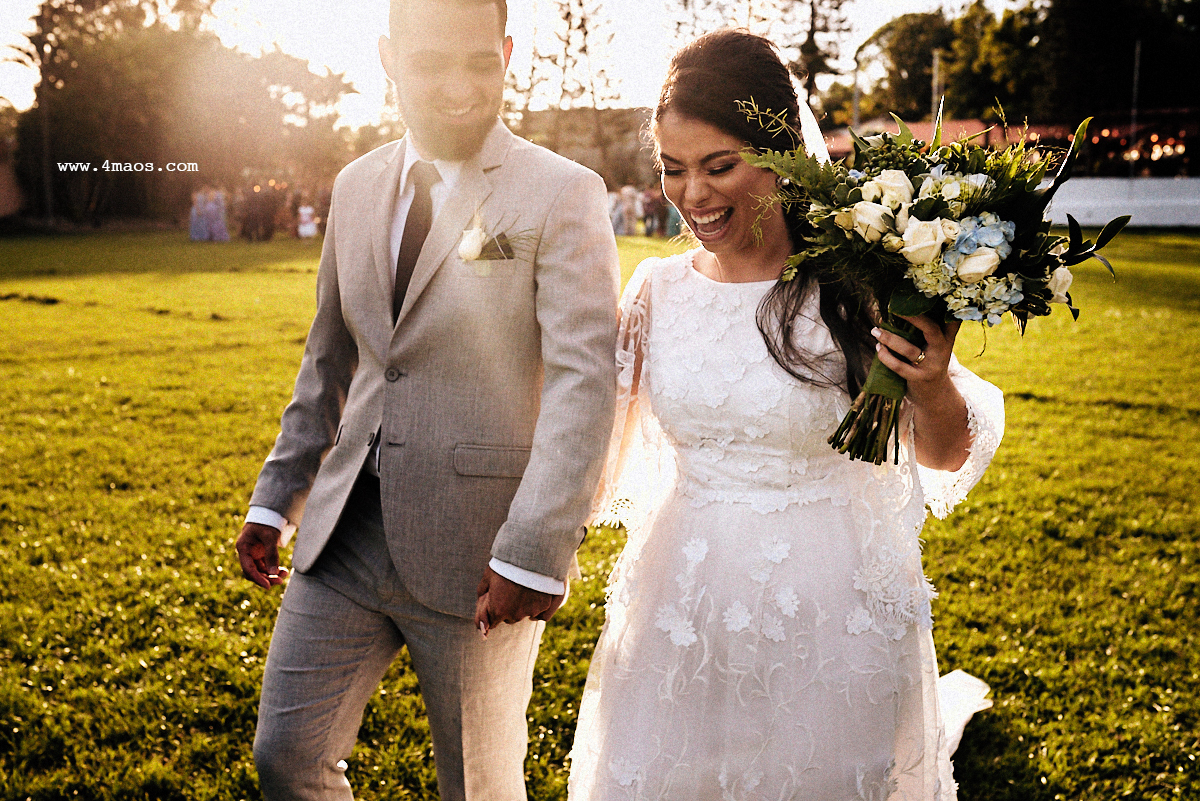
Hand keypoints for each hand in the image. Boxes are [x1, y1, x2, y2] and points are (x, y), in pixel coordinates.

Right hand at [236, 522, 288, 589]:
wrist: (268, 514)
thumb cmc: (266, 522)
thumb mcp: (270, 536)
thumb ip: (271, 554)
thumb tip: (273, 572)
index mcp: (243, 547)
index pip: (248, 568)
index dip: (257, 579)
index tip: (267, 586)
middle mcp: (246, 553)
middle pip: (253, 572)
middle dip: (266, 578)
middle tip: (280, 581)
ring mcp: (253, 554)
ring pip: (260, 571)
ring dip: (271, 575)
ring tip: (284, 575)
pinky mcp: (260, 555)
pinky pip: (265, 566)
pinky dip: (273, 570)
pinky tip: (283, 572)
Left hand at [474, 566, 563, 636]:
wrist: (530, 553)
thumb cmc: (505, 564)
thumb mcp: (488, 578)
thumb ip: (482, 600)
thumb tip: (481, 622)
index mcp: (498, 610)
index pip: (492, 622)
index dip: (492, 610)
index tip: (496, 599)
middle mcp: (514, 615)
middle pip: (508, 618)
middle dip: (507, 608)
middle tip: (509, 589)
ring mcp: (531, 611)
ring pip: (524, 615)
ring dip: (521, 606)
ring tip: (522, 587)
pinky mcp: (544, 605)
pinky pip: (539, 614)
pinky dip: (535, 606)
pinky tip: (534, 595)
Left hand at [873, 314, 969, 469]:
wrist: (935, 396)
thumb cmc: (929, 363)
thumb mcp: (936, 346)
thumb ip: (930, 329)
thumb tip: (908, 305)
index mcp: (947, 339)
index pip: (950, 319)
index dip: (941, 307)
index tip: (926, 294)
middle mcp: (941, 350)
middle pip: (931, 330)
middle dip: (914, 318)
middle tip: (895, 309)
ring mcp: (930, 366)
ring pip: (910, 350)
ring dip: (890, 339)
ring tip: (875, 330)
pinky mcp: (918, 379)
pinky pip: (899, 367)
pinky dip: (886, 357)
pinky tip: (878, 349)